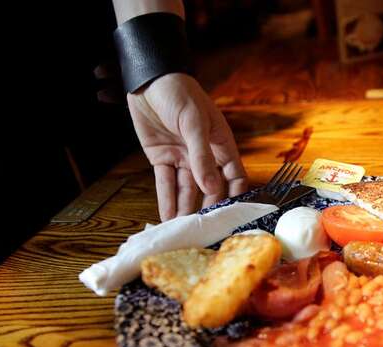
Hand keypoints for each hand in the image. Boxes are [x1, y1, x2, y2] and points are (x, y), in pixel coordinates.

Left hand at [127, 73, 247, 219]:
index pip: (234, 176)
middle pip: (210, 188)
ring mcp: (183, 157)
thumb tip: (212, 188)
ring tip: (184, 230)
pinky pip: (166, 183)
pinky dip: (167, 200)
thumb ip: (202, 155)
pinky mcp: (163, 158)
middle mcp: (204, 154)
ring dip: (185, 209)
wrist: (147, 79)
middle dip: (207, 208)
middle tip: (204, 230)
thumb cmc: (179, 92)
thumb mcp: (193, 122)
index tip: (232, 216)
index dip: (235, 195)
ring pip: (187, 189)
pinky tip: (168, 217)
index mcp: (220, 143)